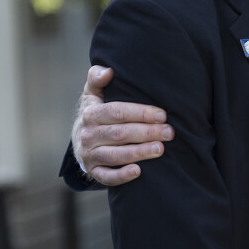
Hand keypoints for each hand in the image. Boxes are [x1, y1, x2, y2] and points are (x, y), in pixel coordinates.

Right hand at [72, 65, 173, 185]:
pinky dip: (122, 176)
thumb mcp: (92, 95)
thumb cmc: (95, 114)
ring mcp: (90, 155)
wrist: (79, 141)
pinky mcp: (93, 172)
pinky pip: (107, 177)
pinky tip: (139, 171)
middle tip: (169, 132)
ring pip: (115, 155)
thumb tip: (108, 71)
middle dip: (146, 133)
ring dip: (139, 152)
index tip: (162, 115)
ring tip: (160, 149)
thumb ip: (97, 79)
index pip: (117, 112)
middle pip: (119, 134)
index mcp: (90, 113)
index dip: (140, 113)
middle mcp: (88, 135)